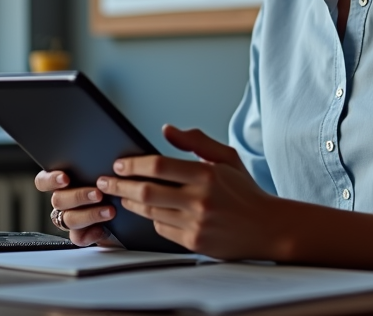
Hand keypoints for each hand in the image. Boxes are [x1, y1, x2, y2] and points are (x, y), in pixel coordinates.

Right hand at [33, 170, 121, 247]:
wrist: (126, 206)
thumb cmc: (112, 181)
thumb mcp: (103, 168)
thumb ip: (95, 163)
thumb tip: (99, 149)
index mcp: (62, 182)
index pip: (43, 181)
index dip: (50, 180)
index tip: (65, 178)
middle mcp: (63, 201)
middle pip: (58, 201)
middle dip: (79, 196)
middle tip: (98, 193)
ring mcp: (70, 218)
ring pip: (69, 219)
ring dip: (89, 214)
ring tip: (109, 210)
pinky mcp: (82, 234)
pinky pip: (79, 238)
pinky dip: (91, 234)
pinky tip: (103, 229)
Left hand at [95, 124, 282, 259]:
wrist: (267, 227)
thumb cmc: (244, 190)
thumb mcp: (226, 157)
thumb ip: (195, 141)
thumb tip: (166, 130)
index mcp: (207, 174)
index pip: (159, 165)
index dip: (133, 164)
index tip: (118, 164)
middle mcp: (200, 199)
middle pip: (147, 191)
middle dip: (120, 186)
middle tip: (105, 182)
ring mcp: (196, 223)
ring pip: (150, 212)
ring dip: (131, 203)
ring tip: (121, 196)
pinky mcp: (194, 242)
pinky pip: (162, 230)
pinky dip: (151, 219)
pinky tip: (147, 212)